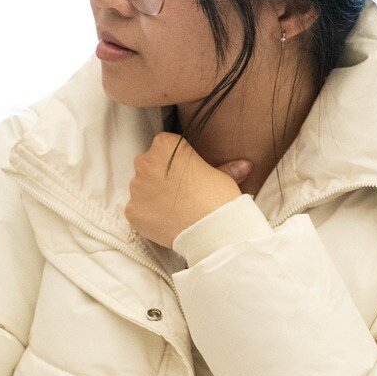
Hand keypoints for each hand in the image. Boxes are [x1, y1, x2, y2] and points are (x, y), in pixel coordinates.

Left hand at [126, 132, 251, 248]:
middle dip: (159, 176)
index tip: (186, 173)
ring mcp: (136, 188)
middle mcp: (145, 162)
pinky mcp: (132, 211)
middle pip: (148, 165)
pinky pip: (137, 210)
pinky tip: (165, 221)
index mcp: (165, 145)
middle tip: (180, 193)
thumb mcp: (223, 176)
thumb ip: (225, 168)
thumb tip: (245, 165)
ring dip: (152, 196)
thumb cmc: (219, 197)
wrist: (213, 230)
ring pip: (141, 189)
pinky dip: (147, 215)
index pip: (163, 146)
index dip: (175, 161)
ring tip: (174, 209)